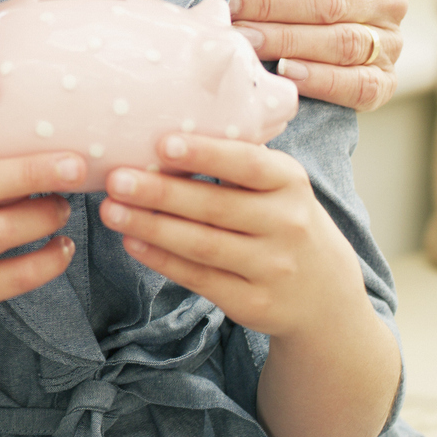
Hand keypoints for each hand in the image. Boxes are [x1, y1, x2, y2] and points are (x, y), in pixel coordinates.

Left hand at [97, 132, 365, 340]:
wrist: (326, 296)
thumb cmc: (282, 220)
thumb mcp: (278, 185)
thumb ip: (235, 161)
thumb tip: (161, 134)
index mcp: (290, 183)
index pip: (248, 164)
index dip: (205, 154)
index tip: (162, 143)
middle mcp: (287, 224)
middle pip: (215, 207)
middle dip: (160, 193)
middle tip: (115, 179)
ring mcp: (273, 268)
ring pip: (202, 246)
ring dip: (151, 226)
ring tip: (110, 209)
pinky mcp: (254, 303)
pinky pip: (200, 278)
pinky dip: (162, 260)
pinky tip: (132, 241)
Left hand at [230, 0, 404, 110]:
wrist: (328, 24)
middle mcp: (391, 0)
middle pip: (328, 1)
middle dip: (271, 4)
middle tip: (230, 7)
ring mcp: (391, 43)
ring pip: (340, 43)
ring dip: (286, 41)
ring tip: (244, 39)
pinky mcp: (385, 82)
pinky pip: (358, 85)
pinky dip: (321, 80)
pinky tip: (285, 72)